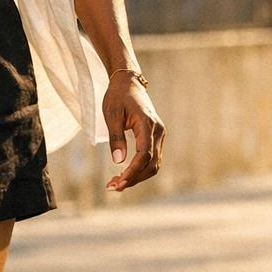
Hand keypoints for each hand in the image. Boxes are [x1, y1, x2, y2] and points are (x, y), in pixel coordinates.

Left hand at [104, 73, 164, 192]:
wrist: (128, 83)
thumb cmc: (118, 96)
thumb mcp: (111, 114)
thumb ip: (115, 137)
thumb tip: (118, 161)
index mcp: (147, 124)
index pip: (144, 154)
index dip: (132, 171)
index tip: (118, 182)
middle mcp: (158, 131)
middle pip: (151, 164)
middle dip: (133, 178)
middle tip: (112, 187)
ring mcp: (159, 135)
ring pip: (154, 164)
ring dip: (137, 177)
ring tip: (116, 184)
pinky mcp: (156, 138)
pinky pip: (152, 159)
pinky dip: (140, 170)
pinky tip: (125, 175)